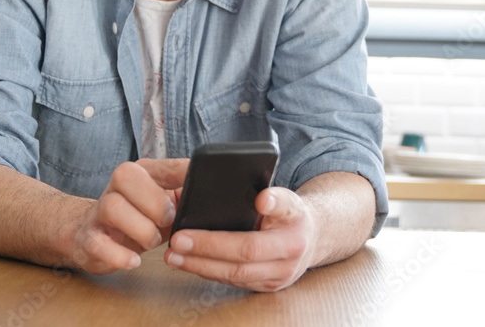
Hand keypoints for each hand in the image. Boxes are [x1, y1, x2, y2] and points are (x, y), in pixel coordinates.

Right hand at [68, 158, 187, 273]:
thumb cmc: (139, 218)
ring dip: (141, 230)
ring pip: (113, 207)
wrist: (94, 234)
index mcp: (141, 174)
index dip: (183, 174)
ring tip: (152, 241)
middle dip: (154, 202)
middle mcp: (116, 187)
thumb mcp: (164, 203)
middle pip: (126, 176)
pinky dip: (120, 256)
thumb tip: (214, 194)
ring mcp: (100, 212)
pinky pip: (98, 243)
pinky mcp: (89, 239)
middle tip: (168, 221)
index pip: (163, 164)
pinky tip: (134, 261)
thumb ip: (184, 194)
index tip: (199, 187)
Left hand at [163, 186, 317, 291]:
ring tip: (174, 255)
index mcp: (297, 219)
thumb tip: (258, 198)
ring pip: (237, 273)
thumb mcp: (285, 197)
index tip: (261, 199)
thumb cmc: (289, 214)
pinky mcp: (268, 287)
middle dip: (208, 247)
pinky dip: (209, 272)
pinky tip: (189, 263)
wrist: (310, 240)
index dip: (273, 203)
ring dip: (200, 265)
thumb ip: (272, 196)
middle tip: (178, 239)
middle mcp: (291, 250)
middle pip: (248, 251)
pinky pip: (235, 281)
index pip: (285, 208)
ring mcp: (281, 274)